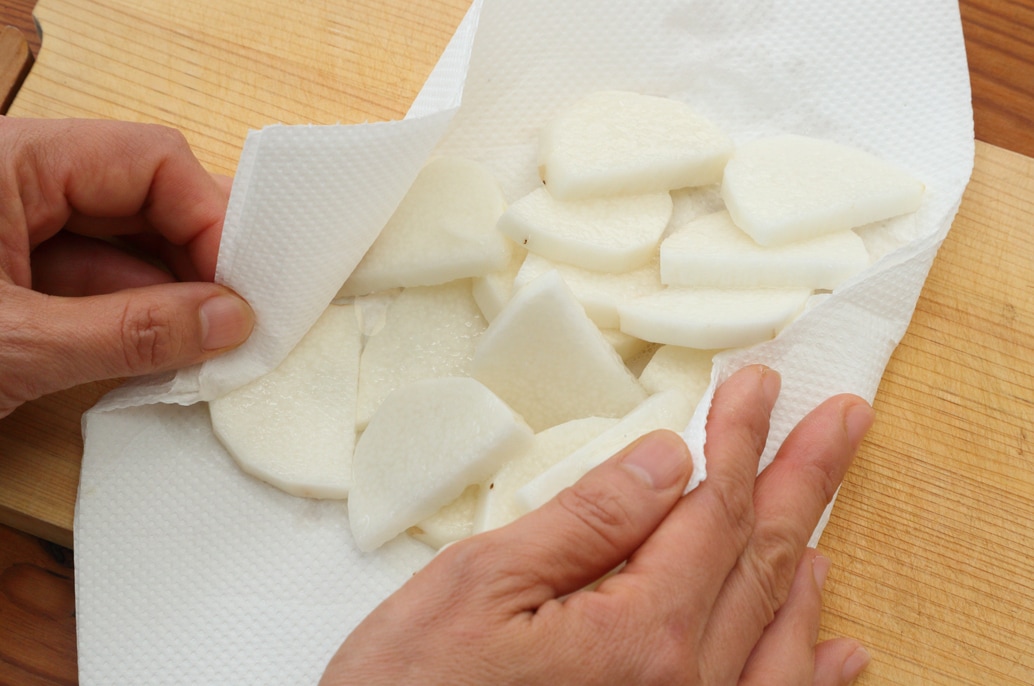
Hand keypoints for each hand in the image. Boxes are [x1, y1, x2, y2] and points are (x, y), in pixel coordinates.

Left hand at [0, 117, 253, 416]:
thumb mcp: (16, 343)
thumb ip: (129, 331)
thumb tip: (232, 322)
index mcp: (12, 161)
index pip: (151, 162)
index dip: (210, 221)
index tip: (240, 291)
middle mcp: (17, 181)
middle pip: (143, 199)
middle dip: (197, 260)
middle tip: (242, 316)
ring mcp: (11, 230)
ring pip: (120, 247)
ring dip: (170, 296)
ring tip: (214, 344)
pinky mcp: (8, 279)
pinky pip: (89, 283)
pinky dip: (131, 317)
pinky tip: (170, 350)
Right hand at [320, 365, 873, 684]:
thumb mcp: (483, 583)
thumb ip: (588, 521)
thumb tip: (666, 460)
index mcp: (639, 635)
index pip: (713, 510)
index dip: (741, 439)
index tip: (759, 384)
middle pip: (762, 559)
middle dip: (803, 478)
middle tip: (842, 419)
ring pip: (776, 626)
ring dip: (807, 550)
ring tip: (827, 491)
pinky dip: (807, 665)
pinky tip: (836, 642)